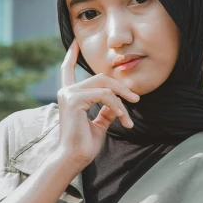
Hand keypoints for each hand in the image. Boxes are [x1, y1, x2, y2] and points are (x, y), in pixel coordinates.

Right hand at [57, 39, 139, 167]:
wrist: (74, 158)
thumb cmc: (84, 144)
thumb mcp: (99, 123)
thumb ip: (105, 110)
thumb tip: (116, 103)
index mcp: (70, 96)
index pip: (68, 70)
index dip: (72, 55)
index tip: (76, 43)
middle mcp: (67, 92)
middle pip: (100, 78)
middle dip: (120, 88)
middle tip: (136, 99)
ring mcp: (69, 94)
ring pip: (104, 85)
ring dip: (122, 100)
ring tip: (128, 118)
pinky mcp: (74, 100)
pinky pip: (104, 96)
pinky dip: (117, 106)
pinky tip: (123, 119)